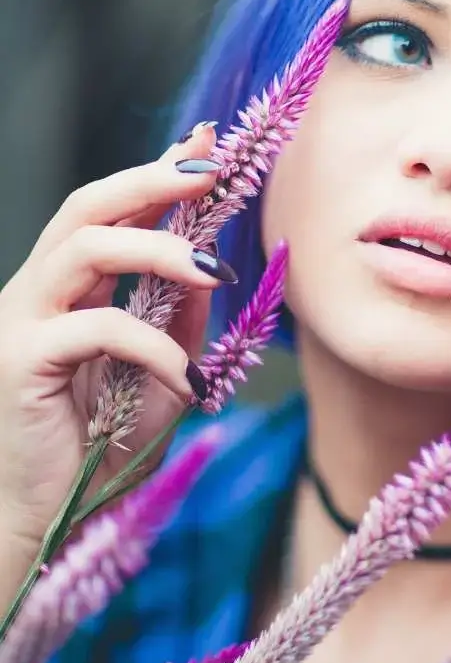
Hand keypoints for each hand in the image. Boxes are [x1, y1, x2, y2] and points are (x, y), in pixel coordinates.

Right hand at [0, 123, 233, 552]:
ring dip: (161, 249)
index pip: (109, 213)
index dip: (155, 174)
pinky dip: (155, 345)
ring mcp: (20, 321)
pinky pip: (99, 327)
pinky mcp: (19, 359)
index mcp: (68, 291)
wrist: (57, 517)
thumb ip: (182, 315)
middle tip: (209, 173)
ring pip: (86, 248)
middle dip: (150, 180)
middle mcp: (37, 293)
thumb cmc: (106, 444)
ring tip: (218, 270)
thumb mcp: (164, 368)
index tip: (206, 145)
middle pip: (84, 207)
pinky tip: (189, 378)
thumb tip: (211, 258)